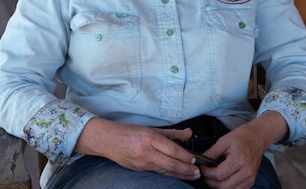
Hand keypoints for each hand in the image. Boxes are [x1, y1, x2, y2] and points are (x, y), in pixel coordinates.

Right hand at [75, 118, 200, 180]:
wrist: (107, 140)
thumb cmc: (129, 132)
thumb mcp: (151, 128)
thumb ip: (172, 133)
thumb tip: (189, 133)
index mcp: (149, 138)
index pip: (172, 149)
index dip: (185, 156)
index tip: (194, 160)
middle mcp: (146, 151)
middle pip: (170, 164)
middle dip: (186, 170)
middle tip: (198, 172)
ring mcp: (141, 163)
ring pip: (165, 171)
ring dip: (180, 175)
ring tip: (192, 176)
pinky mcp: (138, 170)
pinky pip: (157, 173)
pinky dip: (169, 175)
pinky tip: (177, 175)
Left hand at [198, 111, 287, 188]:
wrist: (258, 137)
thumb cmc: (242, 137)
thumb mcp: (224, 141)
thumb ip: (211, 153)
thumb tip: (201, 161)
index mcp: (239, 160)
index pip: (219, 175)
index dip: (207, 173)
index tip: (202, 168)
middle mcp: (246, 171)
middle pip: (223, 186)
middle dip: (210, 182)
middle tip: (205, 174)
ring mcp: (250, 178)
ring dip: (218, 186)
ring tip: (213, 177)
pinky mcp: (251, 181)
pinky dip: (227, 187)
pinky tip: (223, 179)